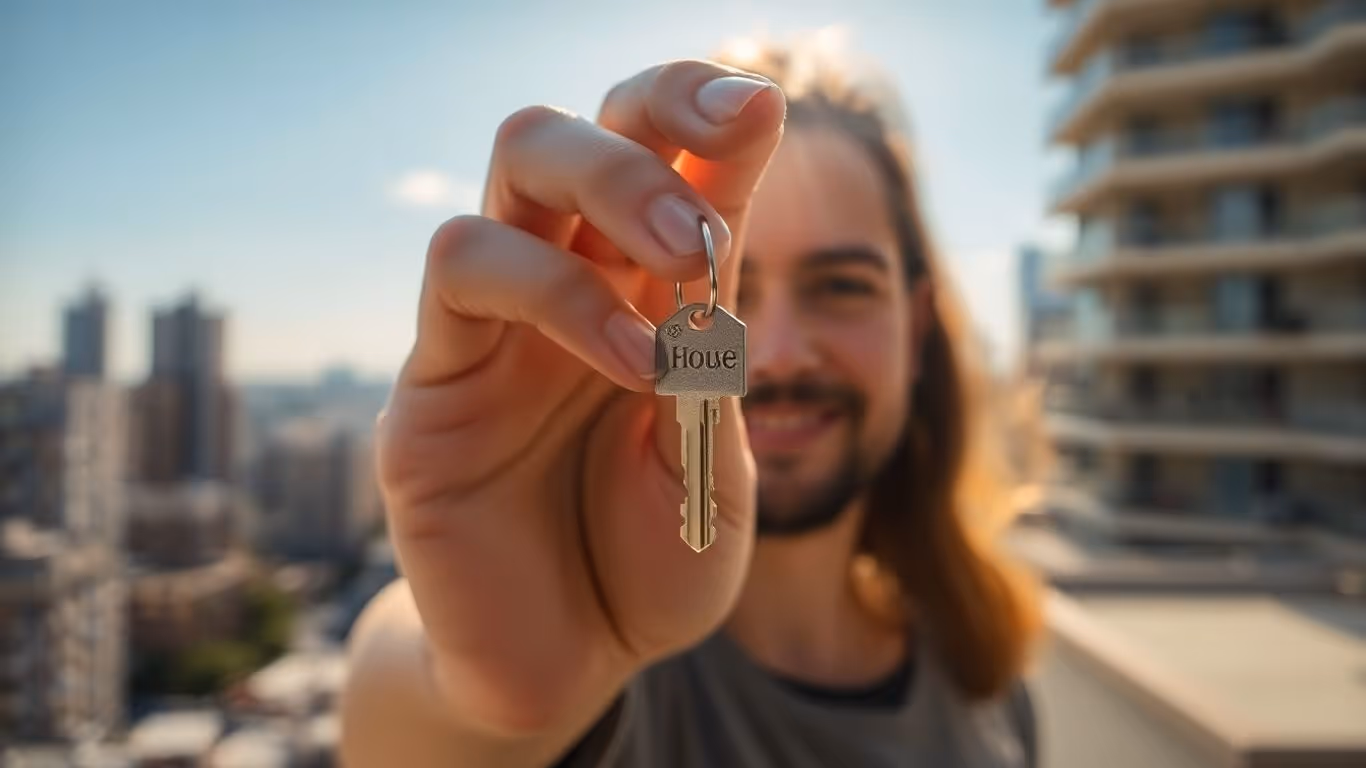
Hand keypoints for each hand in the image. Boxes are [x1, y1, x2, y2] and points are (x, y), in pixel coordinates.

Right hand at [377, 60, 784, 734]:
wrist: (569, 666)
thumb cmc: (648, 564)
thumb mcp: (715, 456)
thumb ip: (713, 347)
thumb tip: (724, 217)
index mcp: (638, 295)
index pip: (660, 157)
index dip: (702, 108)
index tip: (762, 106)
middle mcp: (563, 287)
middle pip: (573, 126)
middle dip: (652, 124)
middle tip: (711, 211)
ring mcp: (491, 325)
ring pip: (513, 164)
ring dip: (613, 190)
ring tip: (685, 271)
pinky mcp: (432, 382)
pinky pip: (466, 272)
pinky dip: (560, 291)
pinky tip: (630, 362)